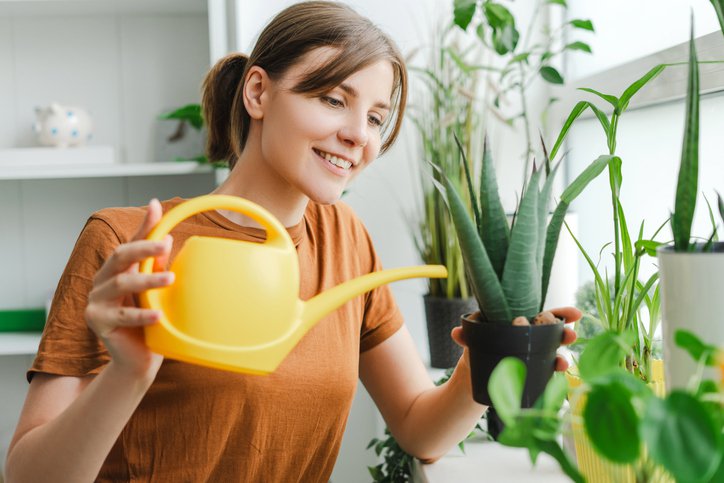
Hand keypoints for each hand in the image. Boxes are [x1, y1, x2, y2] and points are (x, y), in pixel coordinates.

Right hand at [84, 199, 173, 378]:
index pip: (131, 242)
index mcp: (117, 269)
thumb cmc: (150, 320)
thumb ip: (157, 266)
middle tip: (165, 245)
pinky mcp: (97, 321)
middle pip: (120, 257)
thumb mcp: (156, 291)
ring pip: (122, 284)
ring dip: (147, 280)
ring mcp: (96, 300)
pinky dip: (142, 314)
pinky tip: (160, 314)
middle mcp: (103, 280)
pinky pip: (123, 316)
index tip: (157, 206)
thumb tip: (167, 236)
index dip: (144, 226)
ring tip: (170, 278)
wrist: (138, 358)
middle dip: (143, 248)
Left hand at [450, 306, 580, 371]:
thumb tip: (456, 333)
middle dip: (564, 334)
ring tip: (561, 362)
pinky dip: (551, 377)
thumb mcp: (472, 341)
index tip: (574, 313)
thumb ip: (467, 336)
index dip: (561, 313)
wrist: (472, 377)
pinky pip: (545, 375)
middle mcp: (531, 339)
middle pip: (553, 334)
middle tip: (570, 336)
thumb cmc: (476, 350)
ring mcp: (533, 358)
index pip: (544, 315)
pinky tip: (555, 379)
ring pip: (553, 355)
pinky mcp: (531, 376)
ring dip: (560, 358)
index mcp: (520, 324)